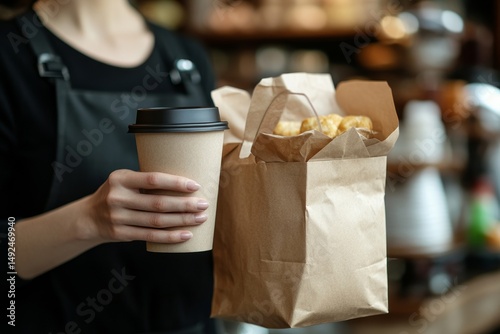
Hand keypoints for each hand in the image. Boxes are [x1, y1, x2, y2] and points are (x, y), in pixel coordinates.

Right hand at [84, 169, 207, 243]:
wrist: (89, 217)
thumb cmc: (116, 194)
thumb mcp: (124, 181)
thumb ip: (145, 181)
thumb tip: (184, 182)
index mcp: (121, 178)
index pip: (153, 179)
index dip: (176, 183)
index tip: (195, 186)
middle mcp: (118, 197)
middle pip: (158, 203)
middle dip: (185, 204)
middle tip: (204, 204)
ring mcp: (118, 217)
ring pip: (157, 221)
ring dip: (182, 220)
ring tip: (200, 218)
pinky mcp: (121, 233)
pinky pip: (150, 236)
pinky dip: (170, 236)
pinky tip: (186, 235)